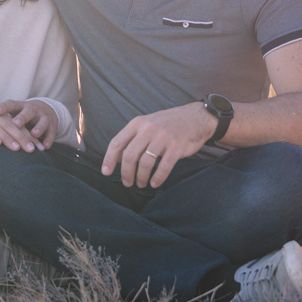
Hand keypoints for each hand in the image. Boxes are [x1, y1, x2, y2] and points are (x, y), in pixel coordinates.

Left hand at [0, 99, 57, 149]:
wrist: (45, 110)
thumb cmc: (22, 114)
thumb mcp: (13, 113)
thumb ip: (0, 118)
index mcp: (19, 106)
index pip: (10, 104)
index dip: (3, 107)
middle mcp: (32, 109)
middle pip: (27, 112)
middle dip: (22, 118)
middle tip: (15, 124)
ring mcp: (43, 117)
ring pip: (42, 121)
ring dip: (38, 128)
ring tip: (34, 134)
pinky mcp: (52, 125)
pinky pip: (51, 132)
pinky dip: (49, 139)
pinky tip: (45, 147)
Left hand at [101, 103, 215, 187]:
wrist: (195, 117)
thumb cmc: (168, 124)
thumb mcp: (147, 124)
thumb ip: (133, 138)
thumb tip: (118, 159)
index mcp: (138, 123)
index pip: (117, 142)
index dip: (109, 159)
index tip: (106, 172)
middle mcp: (148, 129)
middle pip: (130, 156)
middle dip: (126, 173)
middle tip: (127, 183)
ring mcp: (163, 137)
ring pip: (145, 163)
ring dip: (141, 177)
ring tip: (141, 184)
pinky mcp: (177, 146)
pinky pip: (163, 166)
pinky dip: (157, 178)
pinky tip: (155, 183)